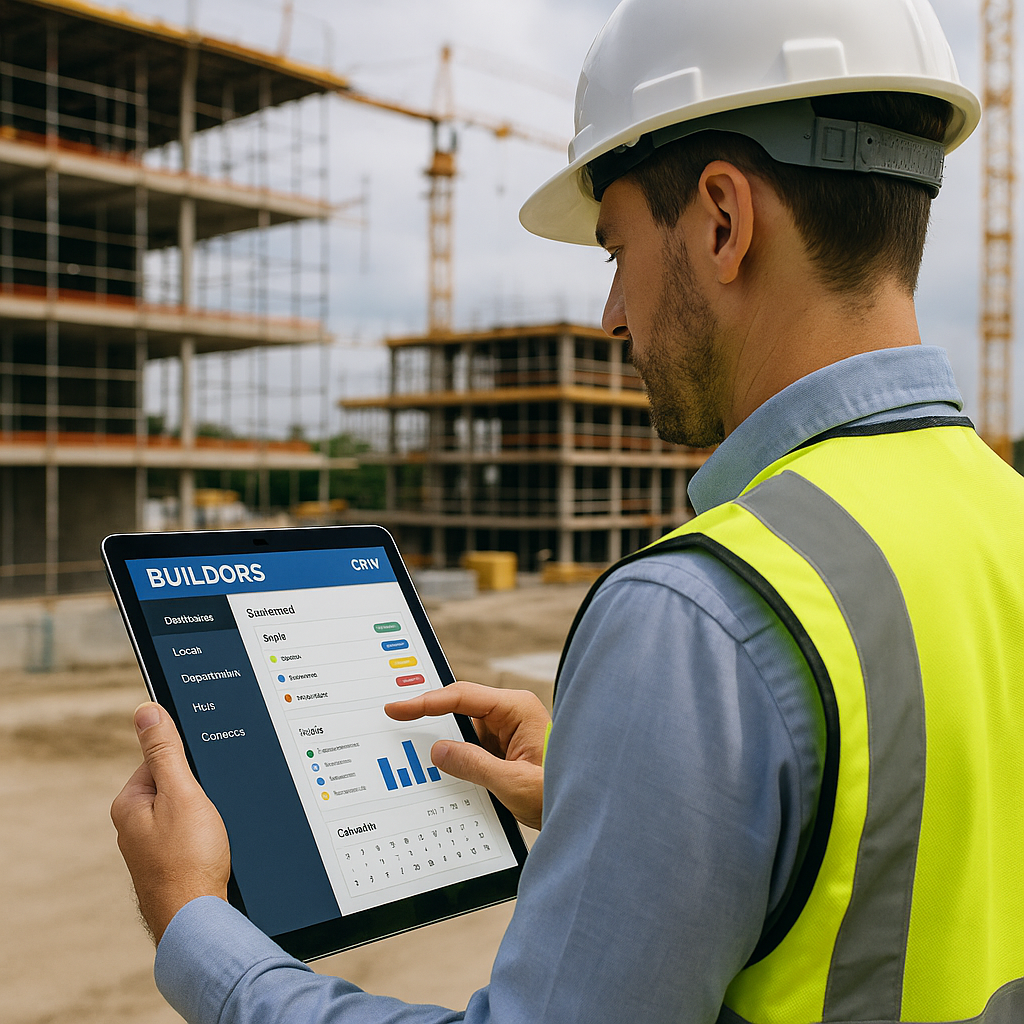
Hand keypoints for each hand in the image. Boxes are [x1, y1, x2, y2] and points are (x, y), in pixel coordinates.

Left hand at [110, 703, 230, 943]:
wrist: (198, 919)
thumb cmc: (188, 860)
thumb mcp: (182, 793)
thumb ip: (166, 751)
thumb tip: (145, 710)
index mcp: (129, 803)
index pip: (160, 758)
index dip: (190, 762)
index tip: (206, 774)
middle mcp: (134, 826)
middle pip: (175, 785)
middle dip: (200, 790)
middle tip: (214, 806)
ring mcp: (152, 848)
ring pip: (187, 811)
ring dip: (206, 814)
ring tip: (215, 831)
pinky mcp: (170, 864)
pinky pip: (191, 835)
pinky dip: (207, 835)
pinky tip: (216, 847)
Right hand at [385, 682, 548, 829]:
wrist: (584, 816)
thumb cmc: (562, 794)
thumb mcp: (513, 783)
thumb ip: (473, 765)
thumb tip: (437, 751)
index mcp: (517, 709)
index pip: (462, 696)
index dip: (426, 702)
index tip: (397, 708)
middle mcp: (512, 714)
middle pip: (459, 708)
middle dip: (430, 717)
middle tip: (394, 721)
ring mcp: (508, 732)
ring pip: (463, 730)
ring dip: (443, 742)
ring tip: (411, 749)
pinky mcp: (504, 750)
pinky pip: (471, 747)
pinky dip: (455, 757)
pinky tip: (439, 770)